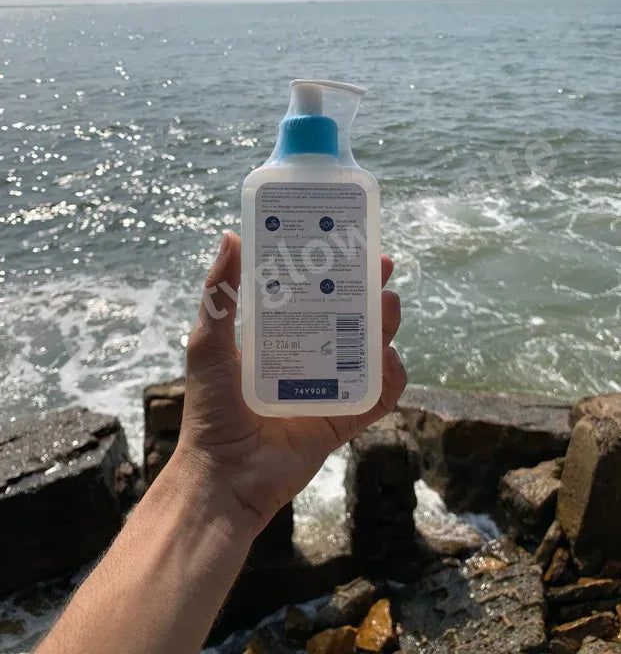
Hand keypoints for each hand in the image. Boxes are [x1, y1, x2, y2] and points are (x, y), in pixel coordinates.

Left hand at [177, 232, 406, 533]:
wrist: (225, 474)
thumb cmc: (212, 407)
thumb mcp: (209, 344)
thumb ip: (220, 295)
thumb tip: (231, 236)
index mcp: (278, 337)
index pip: (312, 295)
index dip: (333, 271)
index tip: (349, 245)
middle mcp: (308, 357)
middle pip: (349, 317)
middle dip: (369, 291)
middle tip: (382, 268)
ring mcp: (329, 388)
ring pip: (369, 350)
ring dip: (384, 326)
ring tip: (388, 306)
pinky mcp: (344, 419)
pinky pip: (378, 396)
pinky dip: (391, 379)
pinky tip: (389, 359)